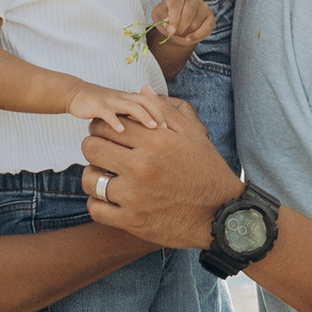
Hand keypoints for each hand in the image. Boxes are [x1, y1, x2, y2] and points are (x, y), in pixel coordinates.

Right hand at [69, 83, 164, 130]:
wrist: (77, 94)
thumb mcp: (120, 111)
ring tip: (152, 127)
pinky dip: (115, 121)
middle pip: (145, 101)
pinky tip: (121, 131)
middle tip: (166, 129)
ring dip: (142, 115)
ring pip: (130, 105)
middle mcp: (123, 98)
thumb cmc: (102, 107)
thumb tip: (152, 135)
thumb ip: (134, 118)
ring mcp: (110, 101)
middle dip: (157, 114)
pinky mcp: (97, 105)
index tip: (172, 129)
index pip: (152, 102)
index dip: (163, 113)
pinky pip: (107, 112)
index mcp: (130, 99)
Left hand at [79, 96, 240, 247]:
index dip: (102, 126)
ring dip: (93, 175)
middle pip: (91, 147)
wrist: (222, 215)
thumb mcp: (193, 136)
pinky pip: (96, 209)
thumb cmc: (208, 172)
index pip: (108, 125)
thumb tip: (142, 90)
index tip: (107, 133)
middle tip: (104, 153)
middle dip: (95, 146)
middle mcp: (141, 167)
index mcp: (155, 142)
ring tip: (104, 176)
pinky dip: (98, 203)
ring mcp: (135, 196)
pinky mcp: (132, 221)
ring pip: (89, 179)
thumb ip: (165, 111)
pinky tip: (108, 199)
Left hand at [149, 0, 214, 47]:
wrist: (177, 23)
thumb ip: (161, 18)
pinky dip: (198, 36)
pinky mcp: (210, 17)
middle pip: (188, 14)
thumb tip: (168, 23)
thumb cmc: (167, 16)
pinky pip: (207, 28)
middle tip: (174, 35)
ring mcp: (204, 6)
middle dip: (180, 29)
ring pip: (196, 23)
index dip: (174, 19)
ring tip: (180, 34)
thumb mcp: (158, 16)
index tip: (172, 31)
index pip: (177, 5)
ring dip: (186, 34)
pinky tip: (189, 39)